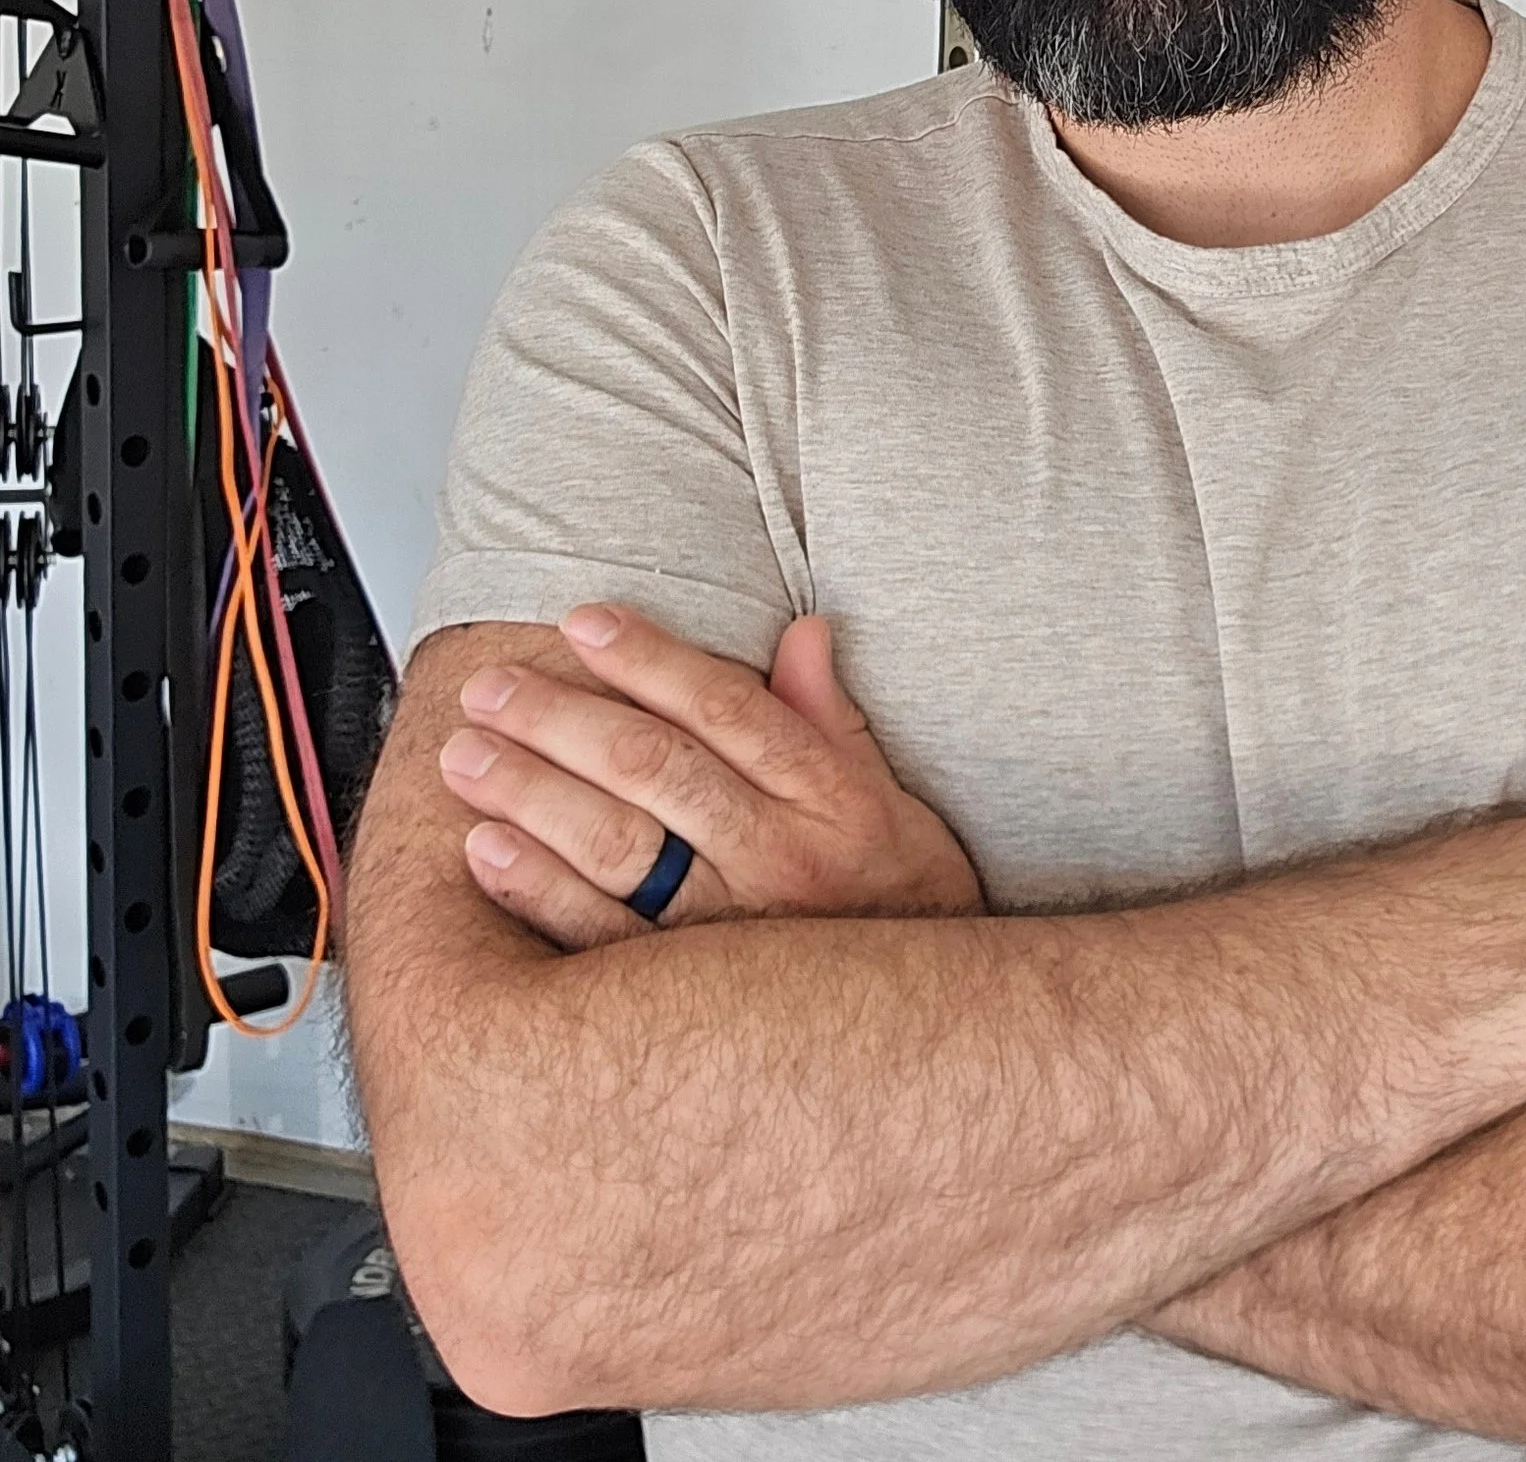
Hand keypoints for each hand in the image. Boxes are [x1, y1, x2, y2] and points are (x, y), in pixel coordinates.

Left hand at [439, 603, 982, 947]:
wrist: (930, 1030)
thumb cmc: (900, 900)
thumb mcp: (890, 800)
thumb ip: (832, 718)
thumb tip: (802, 633)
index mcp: (827, 799)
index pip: (726, 708)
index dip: (650, 659)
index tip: (582, 622)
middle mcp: (777, 857)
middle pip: (656, 768)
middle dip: (562, 718)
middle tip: (491, 689)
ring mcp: (728, 929)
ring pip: (618, 844)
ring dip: (532, 793)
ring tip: (468, 755)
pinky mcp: (687, 996)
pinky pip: (598, 938)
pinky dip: (537, 893)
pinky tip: (487, 853)